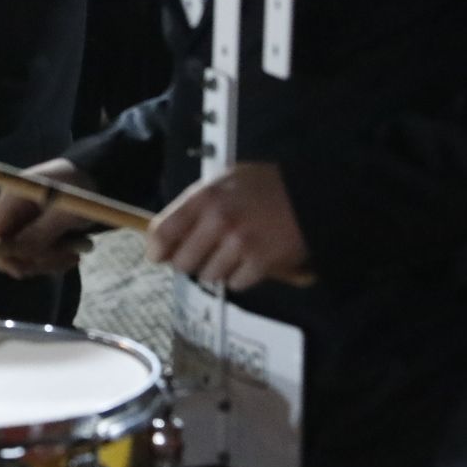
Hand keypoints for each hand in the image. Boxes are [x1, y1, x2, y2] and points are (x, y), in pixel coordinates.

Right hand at [0, 158, 97, 278]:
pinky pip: (37, 258)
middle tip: (60, 260)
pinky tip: (73, 253)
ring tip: (74, 254)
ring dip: (48, 263)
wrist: (94, 178)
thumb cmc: (79, 188)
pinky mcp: (35, 235)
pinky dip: (54, 261)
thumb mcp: (65, 211)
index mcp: (11, 198)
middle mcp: (12, 213)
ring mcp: (23, 225)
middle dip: (31, 261)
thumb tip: (19, 256)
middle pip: (5, 250)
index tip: (21, 269)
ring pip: (24, 258)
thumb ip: (41, 232)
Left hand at [144, 162, 308, 290]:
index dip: (157, 249)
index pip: (163, 231)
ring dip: (217, 269)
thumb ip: (195, 206)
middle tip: (204, 254)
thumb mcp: (224, 182)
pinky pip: (236, 284)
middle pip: (183, 262)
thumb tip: (166, 237)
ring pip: (209, 275)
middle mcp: (218, 220)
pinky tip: (250, 260)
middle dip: (190, 261)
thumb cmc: (264, 186)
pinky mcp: (261, 262)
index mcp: (205, 197)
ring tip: (231, 254)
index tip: (158, 256)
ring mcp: (240, 243)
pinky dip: (240, 277)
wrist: (310, 194)